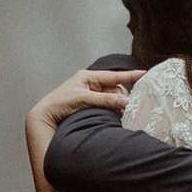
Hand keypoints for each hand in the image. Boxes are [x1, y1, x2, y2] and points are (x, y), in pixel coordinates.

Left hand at [26, 62, 132, 191]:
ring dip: (118, 107)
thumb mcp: (83, 99)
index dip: (131, 75)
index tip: (146, 74)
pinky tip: (115, 117)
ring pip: (112, 100)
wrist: (45, 117)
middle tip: (131, 109)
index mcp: (88, 77)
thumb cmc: (59, 104)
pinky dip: (112, 111)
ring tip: (123, 116)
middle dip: (123, 99)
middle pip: (115, 90)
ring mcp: (91, 96)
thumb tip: (126, 102)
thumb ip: (105, 100)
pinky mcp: (90, 107)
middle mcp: (91, 85)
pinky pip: (107, 107)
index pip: (114, 75)